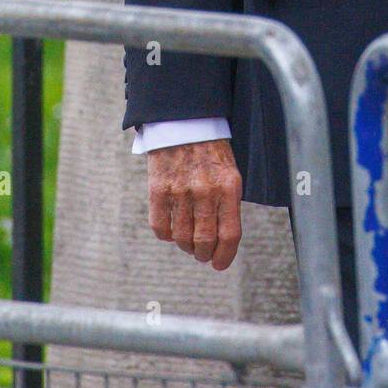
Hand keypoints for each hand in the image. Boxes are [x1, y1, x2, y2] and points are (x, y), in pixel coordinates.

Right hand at [147, 139, 242, 270]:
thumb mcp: (230, 173)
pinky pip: (160, 228)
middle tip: (202, 254)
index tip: (219, 264)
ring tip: (188, 241)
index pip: (230, 234)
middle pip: (204, 241)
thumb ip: (228, 204)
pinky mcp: (158, 190)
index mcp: (229, 186)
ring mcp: (180, 191)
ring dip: (185, 246)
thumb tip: (222, 241)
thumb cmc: (210, 151)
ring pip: (182, 238)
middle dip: (204, 255)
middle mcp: (206, 190)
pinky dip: (166, 234)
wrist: (184, 123)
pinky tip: (171, 228)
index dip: (225, 256)